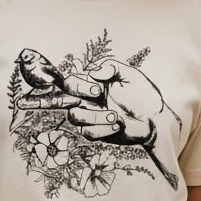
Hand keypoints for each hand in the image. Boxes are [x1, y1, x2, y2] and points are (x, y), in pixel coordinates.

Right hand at [17, 59, 180, 188]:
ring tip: (115, 116)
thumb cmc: (142, 94)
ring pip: (75, 116)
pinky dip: (103, 129)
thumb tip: (94, 72)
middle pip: (57, 100)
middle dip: (45, 100)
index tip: (93, 88)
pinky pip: (87, 132)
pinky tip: (118, 125)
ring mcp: (88, 118)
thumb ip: (111, 67)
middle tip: (49, 100)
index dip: (70, 84)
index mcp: (90, 84)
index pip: (67, 82)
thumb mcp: (129, 74)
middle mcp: (84, 100)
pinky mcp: (95, 133)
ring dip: (95, 115)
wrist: (155, 117)